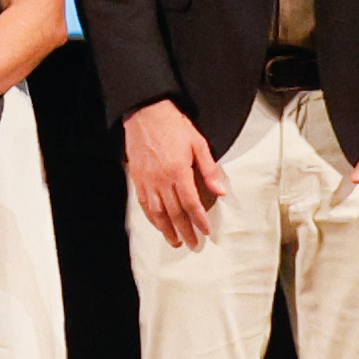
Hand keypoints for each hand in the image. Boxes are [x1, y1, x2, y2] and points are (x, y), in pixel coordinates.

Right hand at [122, 100, 224, 248]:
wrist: (146, 113)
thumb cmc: (173, 126)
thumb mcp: (198, 143)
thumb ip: (209, 169)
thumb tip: (221, 191)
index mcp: (178, 171)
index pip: (190, 203)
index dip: (199, 219)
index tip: (205, 232)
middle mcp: (161, 179)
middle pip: (174, 212)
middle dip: (184, 231)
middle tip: (192, 245)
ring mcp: (147, 180)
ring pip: (157, 212)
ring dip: (166, 229)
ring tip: (175, 242)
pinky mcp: (137, 178)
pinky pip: (144, 203)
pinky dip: (151, 217)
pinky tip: (158, 224)